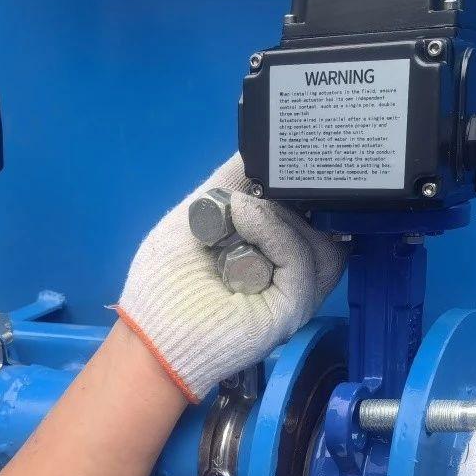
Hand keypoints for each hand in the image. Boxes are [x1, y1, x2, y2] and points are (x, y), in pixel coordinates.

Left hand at [115, 154, 347, 400]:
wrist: (152, 330)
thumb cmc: (167, 277)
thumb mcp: (197, 211)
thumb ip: (231, 179)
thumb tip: (263, 145)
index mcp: (273, 247)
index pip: (311, 209)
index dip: (301, 185)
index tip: (286, 160)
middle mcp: (290, 268)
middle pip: (323, 221)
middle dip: (295, 196)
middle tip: (258, 187)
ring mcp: (295, 290)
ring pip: (319, 239)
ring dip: (278, 215)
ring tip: (240, 212)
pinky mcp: (294, 307)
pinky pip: (302, 261)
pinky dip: (276, 233)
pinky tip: (245, 222)